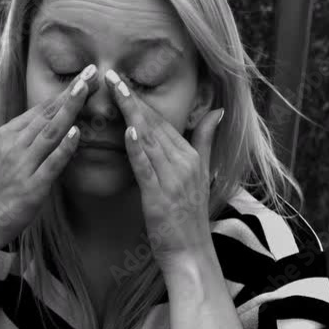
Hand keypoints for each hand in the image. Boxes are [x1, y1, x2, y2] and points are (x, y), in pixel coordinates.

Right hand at [0, 63, 100, 250]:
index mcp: (5, 135)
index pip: (39, 110)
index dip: (62, 92)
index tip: (83, 76)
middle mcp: (12, 146)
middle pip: (47, 115)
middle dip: (71, 93)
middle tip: (92, 73)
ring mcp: (21, 167)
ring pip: (50, 133)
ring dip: (69, 111)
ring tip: (88, 90)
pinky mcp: (31, 188)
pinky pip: (50, 164)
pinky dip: (63, 148)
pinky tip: (75, 133)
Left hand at [104, 69, 224, 263]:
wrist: (191, 253)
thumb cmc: (189, 217)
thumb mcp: (203, 174)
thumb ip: (206, 142)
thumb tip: (218, 111)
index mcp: (191, 156)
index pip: (163, 121)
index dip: (141, 99)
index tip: (122, 81)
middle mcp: (184, 163)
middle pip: (154, 124)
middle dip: (131, 99)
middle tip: (110, 75)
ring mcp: (172, 179)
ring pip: (148, 139)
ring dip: (130, 114)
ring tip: (113, 91)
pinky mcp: (159, 196)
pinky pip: (146, 168)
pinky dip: (137, 148)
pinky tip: (127, 131)